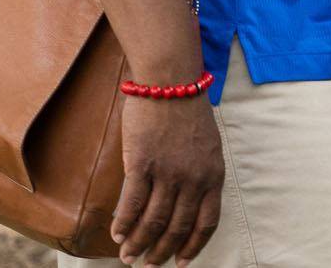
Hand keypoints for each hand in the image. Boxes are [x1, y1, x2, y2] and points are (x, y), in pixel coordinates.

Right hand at [113, 94, 224, 264]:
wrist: (171, 81)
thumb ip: (200, 175)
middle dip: (161, 251)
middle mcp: (194, 178)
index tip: (182, 262)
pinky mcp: (143, 163)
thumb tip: (187, 203)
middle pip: (178, 227)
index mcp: (214, 175)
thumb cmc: (188, 112)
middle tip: (148, 264)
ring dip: (139, 243)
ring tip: (128, 256)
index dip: (193, 246)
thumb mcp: (208, 147)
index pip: (207, 222)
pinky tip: (117, 234)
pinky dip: (124, 223)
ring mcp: (169, 172)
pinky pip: (133, 203)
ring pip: (153, 221)